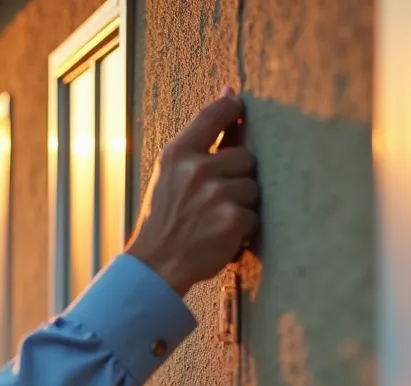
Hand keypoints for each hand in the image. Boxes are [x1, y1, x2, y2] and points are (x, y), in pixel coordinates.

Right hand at [126, 86, 259, 294]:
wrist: (155, 265)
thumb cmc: (164, 218)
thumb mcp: (169, 174)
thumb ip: (199, 139)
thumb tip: (229, 95)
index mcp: (177, 154)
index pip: (212, 116)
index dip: (231, 108)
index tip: (239, 105)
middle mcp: (197, 169)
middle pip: (246, 158)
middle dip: (238, 177)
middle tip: (214, 198)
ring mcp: (216, 194)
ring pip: (253, 187)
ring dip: (242, 204)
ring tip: (215, 218)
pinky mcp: (233, 218)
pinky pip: (255, 215)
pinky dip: (243, 227)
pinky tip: (222, 234)